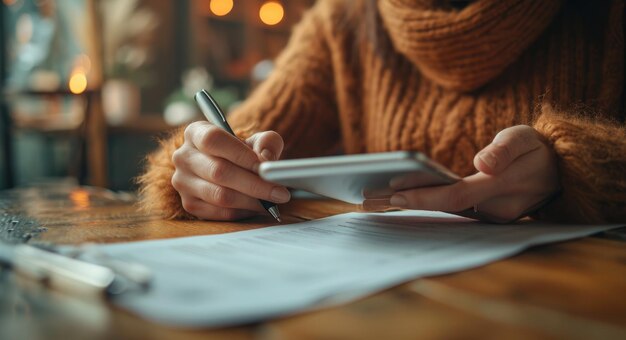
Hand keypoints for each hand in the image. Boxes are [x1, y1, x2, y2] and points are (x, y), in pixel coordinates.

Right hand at [171, 121, 290, 219]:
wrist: (226, 169)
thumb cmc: (242, 153)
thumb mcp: (257, 140)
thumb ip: (267, 143)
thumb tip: (267, 160)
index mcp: (196, 132)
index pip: (214, 140)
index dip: (242, 154)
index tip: (267, 167)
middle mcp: (183, 156)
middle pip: (218, 171)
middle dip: (254, 184)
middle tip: (280, 192)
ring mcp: (183, 182)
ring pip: (219, 195)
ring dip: (251, 201)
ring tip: (272, 202)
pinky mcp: (190, 204)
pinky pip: (219, 212)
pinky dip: (243, 212)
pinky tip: (257, 207)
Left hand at [376, 125, 559, 221]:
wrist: (556, 172)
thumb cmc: (536, 150)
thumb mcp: (525, 139)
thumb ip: (505, 150)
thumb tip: (482, 163)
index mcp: (500, 188)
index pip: (455, 196)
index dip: (424, 196)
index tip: (393, 194)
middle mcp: (491, 209)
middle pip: (440, 207)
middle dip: (402, 204)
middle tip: (365, 200)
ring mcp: (486, 215)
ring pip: (440, 210)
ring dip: (406, 205)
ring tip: (370, 200)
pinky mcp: (481, 214)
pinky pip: (446, 209)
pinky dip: (421, 203)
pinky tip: (395, 198)